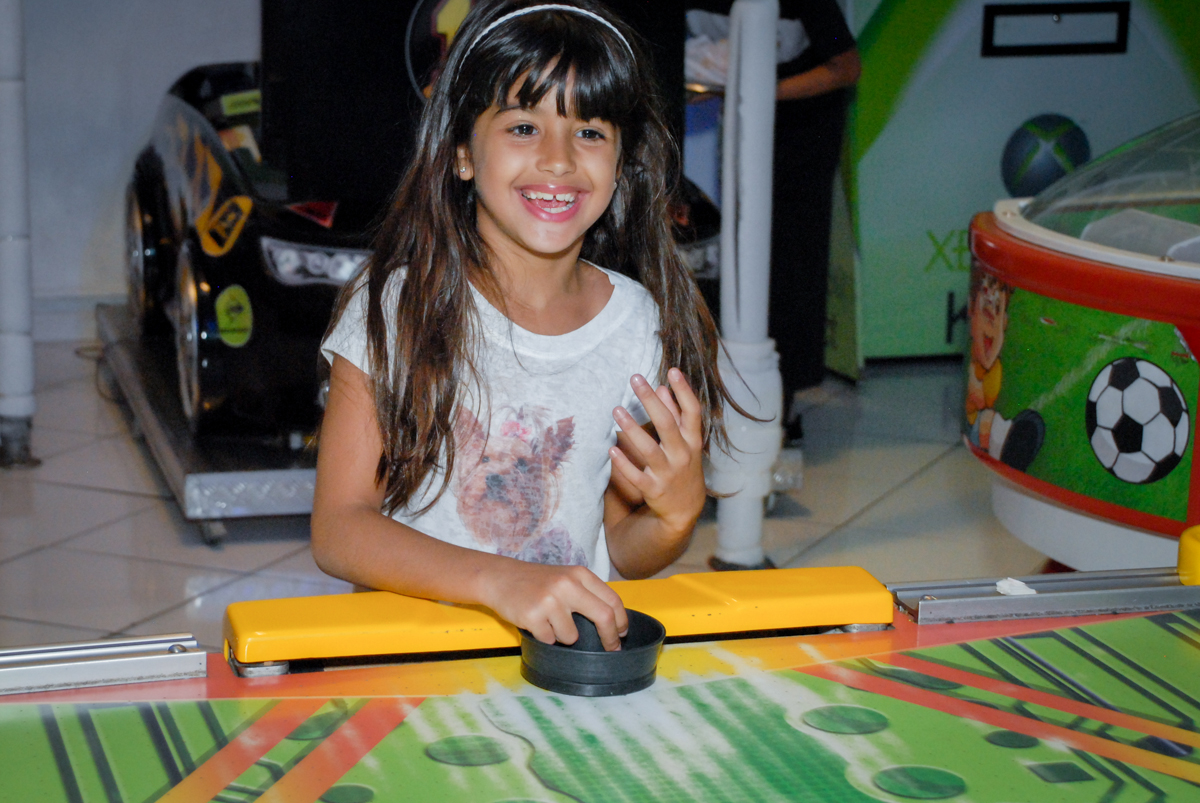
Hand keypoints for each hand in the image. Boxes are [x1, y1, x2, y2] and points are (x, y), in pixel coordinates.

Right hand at [479, 560, 627, 650]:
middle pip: (603, 617)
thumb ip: (586, 593)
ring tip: (548, 621)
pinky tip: (535, 622)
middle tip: (612, 649)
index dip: (621, 621)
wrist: (500, 577)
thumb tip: (612, 621)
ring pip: (572, 636)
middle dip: (610, 638)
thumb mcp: (565, 577)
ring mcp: (550, 600)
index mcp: (579, 574)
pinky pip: (550, 640)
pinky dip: (545, 637)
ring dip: (563, 636)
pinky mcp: (533, 616)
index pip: (612, 599)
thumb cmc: (536, 581)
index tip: (622, 633)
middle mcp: (567, 584)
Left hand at [610, 368, 705, 535]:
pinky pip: (636, 476)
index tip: (672, 370)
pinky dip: (624, 464)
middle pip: (667, 425)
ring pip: (649, 450)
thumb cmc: (684, 466)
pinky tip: (611, 449)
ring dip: (632, 429)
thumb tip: (662, 388)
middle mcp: (682, 455)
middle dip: (650, 401)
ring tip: (616, 410)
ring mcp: (668, 474)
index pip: (692, 412)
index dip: (684, 391)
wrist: (685, 509)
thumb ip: (676, 415)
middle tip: (635, 379)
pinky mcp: (653, 490)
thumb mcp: (687, 442)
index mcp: (692, 441)